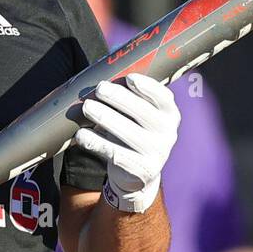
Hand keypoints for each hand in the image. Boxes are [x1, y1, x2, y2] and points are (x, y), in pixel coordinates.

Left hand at [74, 73, 179, 212]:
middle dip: (119, 98)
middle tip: (99, 88)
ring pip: (128, 133)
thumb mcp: (138, 115)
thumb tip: (102, 76)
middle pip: (143, 112)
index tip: (129, 77)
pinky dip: (96, 143)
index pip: (163, 98)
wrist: (137, 175)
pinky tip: (82, 134)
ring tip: (86, 107)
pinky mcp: (140, 170)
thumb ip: (129, 98)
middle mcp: (168, 133)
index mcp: (170, 114)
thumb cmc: (133, 132)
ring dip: (105, 117)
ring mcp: (156, 153)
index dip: (147, 87)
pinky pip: (115, 154)